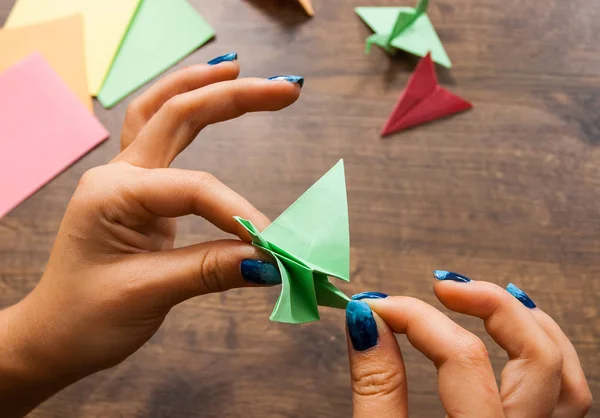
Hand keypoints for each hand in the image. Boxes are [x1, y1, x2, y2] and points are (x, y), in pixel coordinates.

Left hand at [0, 56, 301, 415]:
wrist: (54, 335)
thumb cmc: (86, 317)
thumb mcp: (147, 294)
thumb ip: (211, 270)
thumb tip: (272, 262)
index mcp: (112, 194)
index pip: (194, 189)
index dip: (240, 213)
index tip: (278, 246)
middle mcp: (118, 175)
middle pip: (177, 114)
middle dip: (233, 96)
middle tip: (287, 89)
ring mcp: (126, 178)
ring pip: (164, 112)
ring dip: (204, 87)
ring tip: (242, 69)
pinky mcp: (140, 191)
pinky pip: (162, 136)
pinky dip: (187, 109)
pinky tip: (209, 94)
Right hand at [346, 276, 591, 416]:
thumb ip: (376, 388)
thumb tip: (367, 322)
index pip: (461, 360)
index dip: (413, 318)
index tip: (373, 306)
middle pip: (537, 359)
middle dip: (490, 306)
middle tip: (441, 287)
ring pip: (567, 378)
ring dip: (529, 323)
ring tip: (485, 297)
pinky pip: (568, 398)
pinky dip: (547, 354)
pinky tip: (517, 335)